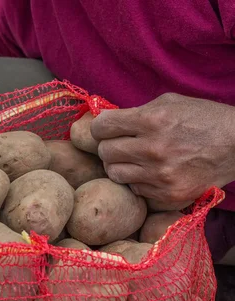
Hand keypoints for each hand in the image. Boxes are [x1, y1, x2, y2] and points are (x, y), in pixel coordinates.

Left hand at [90, 93, 234, 202]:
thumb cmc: (203, 118)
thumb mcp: (170, 102)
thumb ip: (136, 112)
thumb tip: (105, 121)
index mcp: (152, 120)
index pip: (101, 126)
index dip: (100, 127)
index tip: (106, 129)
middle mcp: (153, 149)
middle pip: (104, 152)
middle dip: (108, 146)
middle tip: (121, 144)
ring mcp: (160, 175)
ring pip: (114, 174)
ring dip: (120, 166)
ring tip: (134, 159)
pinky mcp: (168, 195)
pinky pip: (135, 189)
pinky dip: (138, 181)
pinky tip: (152, 172)